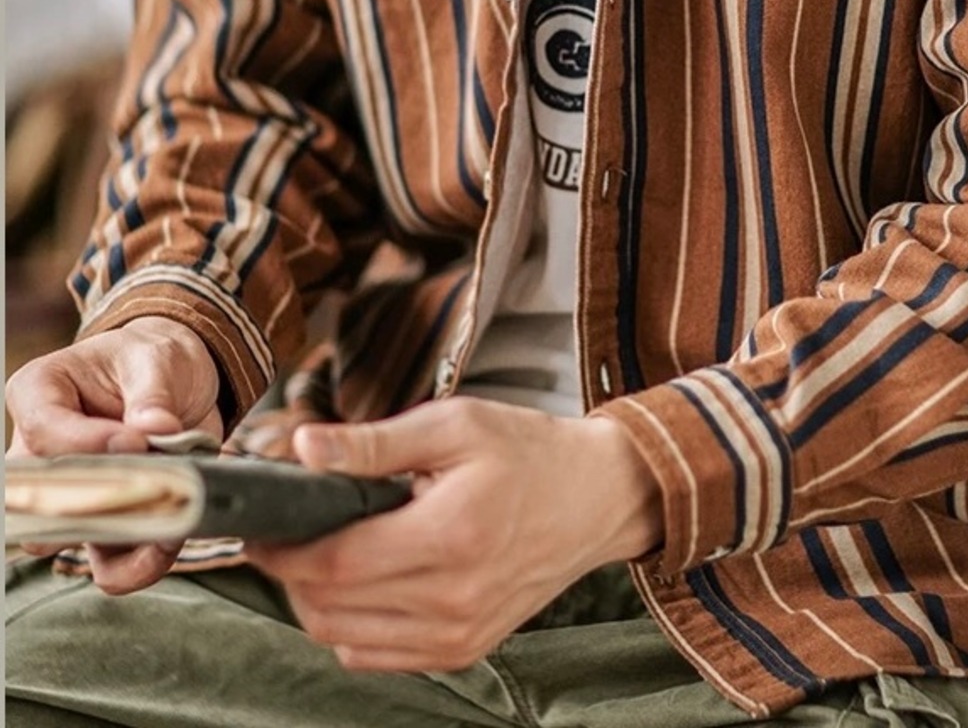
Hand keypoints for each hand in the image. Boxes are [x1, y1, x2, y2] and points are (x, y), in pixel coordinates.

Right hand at [5, 316, 222, 592]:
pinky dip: (136, 561)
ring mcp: (72, 490)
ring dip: (117, 539)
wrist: (181, 378)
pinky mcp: (109, 516)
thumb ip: (153, 394)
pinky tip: (168, 545)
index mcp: (39, 395)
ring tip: (165, 529)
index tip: (137, 440)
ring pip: (67, 538)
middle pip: (39, 497)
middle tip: (145, 495)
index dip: (89, 443)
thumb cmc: (154, 358)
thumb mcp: (157, 359)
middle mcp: (41, 451)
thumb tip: (156, 431)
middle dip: (93, 504)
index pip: (44, 431)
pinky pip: (107, 560)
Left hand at [244, 397, 662, 671]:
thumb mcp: (455, 425)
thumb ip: (374, 442)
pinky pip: (374, 654)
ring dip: (317, 598)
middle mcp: (454, 598)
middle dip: (292, 570)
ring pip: (342, 637)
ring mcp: (459, 633)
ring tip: (330, 548)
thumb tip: (303, 449)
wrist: (595, 498)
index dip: (281, 549)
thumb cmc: (527, 451)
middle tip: (292, 528)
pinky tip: (366, 577)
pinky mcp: (463, 649)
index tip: (261, 524)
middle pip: (328, 608)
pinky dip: (350, 623)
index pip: (335, 563)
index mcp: (450, 535)